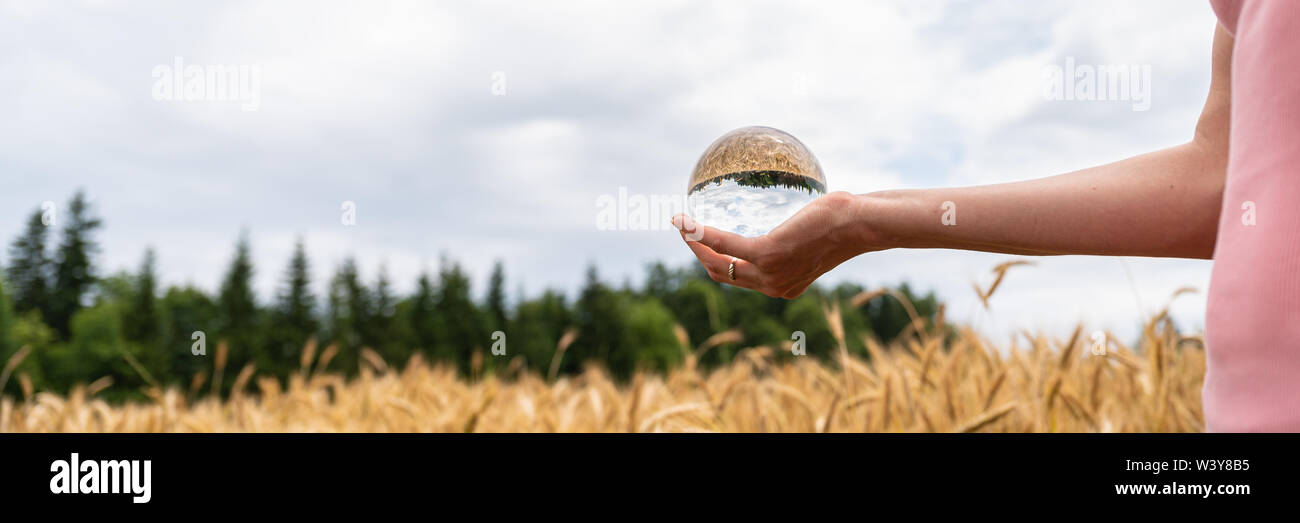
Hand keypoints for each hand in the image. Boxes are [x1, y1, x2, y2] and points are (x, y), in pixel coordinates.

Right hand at [673, 191, 883, 297]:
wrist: (859, 225)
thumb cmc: (843, 222)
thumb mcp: (815, 235)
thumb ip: (796, 236)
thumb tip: (791, 216)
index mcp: (783, 285)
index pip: (741, 279)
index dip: (718, 263)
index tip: (704, 243)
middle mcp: (773, 286)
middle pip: (722, 275)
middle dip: (698, 254)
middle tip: (685, 232)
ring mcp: (769, 274)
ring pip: (717, 263)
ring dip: (694, 244)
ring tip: (680, 224)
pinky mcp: (766, 255)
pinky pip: (724, 244)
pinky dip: (701, 233)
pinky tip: (686, 221)